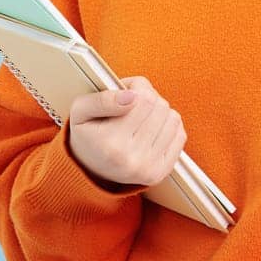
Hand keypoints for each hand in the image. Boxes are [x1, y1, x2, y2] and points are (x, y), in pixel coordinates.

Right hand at [67, 75, 186, 189]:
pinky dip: (168, 127)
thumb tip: (133, 96)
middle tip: (133, 105)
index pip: (144, 98)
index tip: (125, 93)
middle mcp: (130, 159)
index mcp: (110, 143)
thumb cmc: (87, 134)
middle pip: (160, 106)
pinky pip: (180, 135)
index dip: (136, 87)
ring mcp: (148, 168)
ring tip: (141, 117)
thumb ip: (102, 99)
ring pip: (173, 119)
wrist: (89, 168)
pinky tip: (151, 130)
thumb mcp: (80, 110)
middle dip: (148, 98)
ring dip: (159, 112)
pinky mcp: (161, 172)